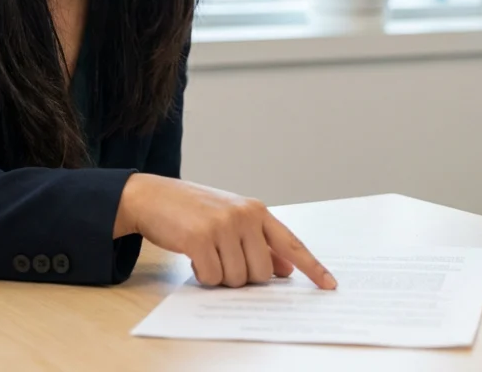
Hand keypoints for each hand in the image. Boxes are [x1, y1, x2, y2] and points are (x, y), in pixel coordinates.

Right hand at [115, 174, 336, 289]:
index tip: (329, 285)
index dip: (312, 266)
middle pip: (262, 273)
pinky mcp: (200, 238)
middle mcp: (244, 216)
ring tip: (206, 254)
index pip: (291, 243)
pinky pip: (213, 277)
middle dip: (242, 276)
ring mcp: (223, 226)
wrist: (151, 196)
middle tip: (222, 259)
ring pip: (237, 279)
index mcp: (256, 211)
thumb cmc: (193, 211)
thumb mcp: (231, 220)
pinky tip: (194, 257)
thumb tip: (286, 270)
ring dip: (219, 276)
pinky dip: (203, 275)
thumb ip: (260, 243)